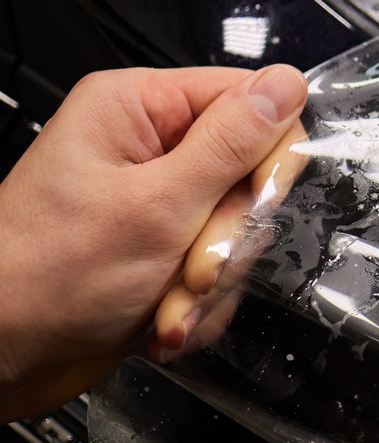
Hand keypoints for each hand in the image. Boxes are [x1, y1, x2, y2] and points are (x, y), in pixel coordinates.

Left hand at [0, 65, 308, 419]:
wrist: (1, 358)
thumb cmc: (42, 279)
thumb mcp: (156, 207)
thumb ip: (231, 144)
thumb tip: (285, 85)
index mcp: (137, 109)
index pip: (253, 102)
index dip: (268, 157)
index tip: (253, 203)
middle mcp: (146, 148)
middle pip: (250, 176)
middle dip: (228, 238)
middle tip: (192, 266)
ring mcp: (153, 202)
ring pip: (238, 232)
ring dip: (211, 281)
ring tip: (166, 304)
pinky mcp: (159, 248)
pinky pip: (217, 269)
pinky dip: (197, 303)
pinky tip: (161, 319)